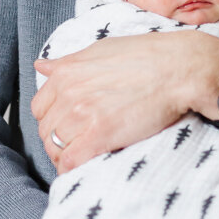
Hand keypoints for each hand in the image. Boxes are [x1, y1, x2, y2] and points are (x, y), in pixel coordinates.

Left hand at [31, 32, 218, 173]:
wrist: (178, 68)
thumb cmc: (146, 56)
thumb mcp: (100, 50)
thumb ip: (68, 62)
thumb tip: (41, 66)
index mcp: (66, 73)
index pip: (39, 107)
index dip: (52, 119)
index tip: (66, 125)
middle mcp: (68, 93)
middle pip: (46, 129)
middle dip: (58, 139)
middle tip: (76, 143)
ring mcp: (82, 115)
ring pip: (55, 147)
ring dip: (64, 155)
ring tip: (81, 156)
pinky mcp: (99, 135)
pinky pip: (70, 162)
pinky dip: (70, 169)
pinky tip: (82, 168)